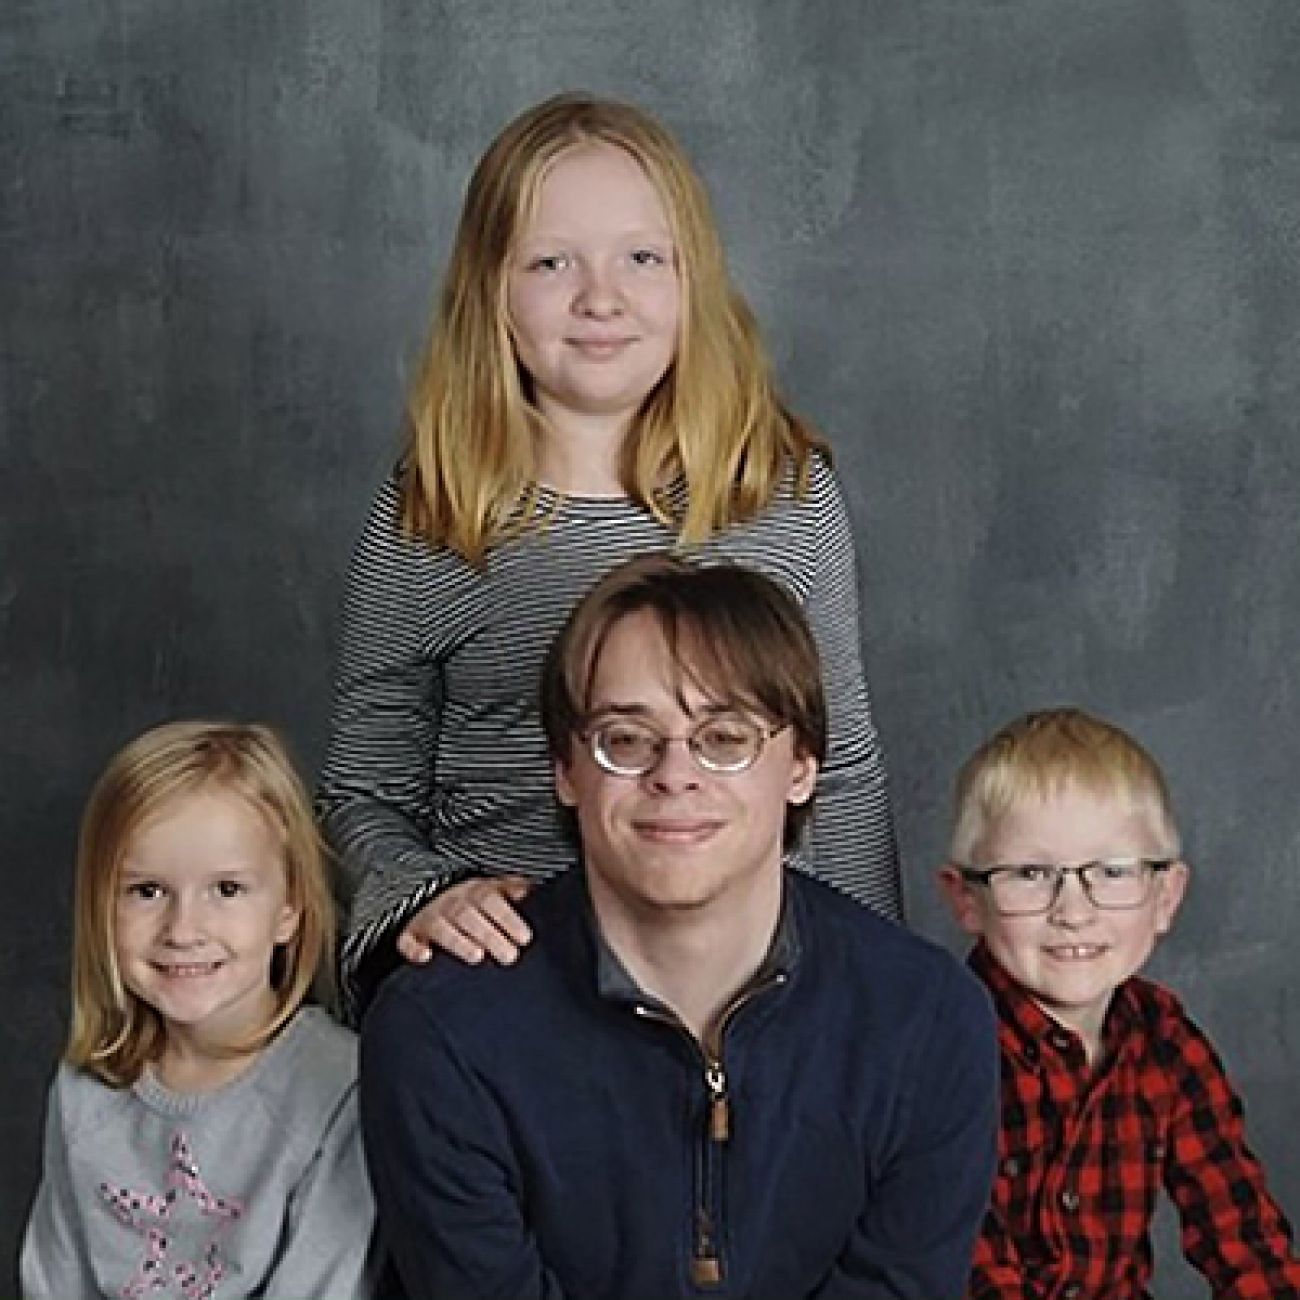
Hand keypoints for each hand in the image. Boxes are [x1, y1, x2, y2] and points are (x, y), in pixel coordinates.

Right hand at [397, 875, 533, 965]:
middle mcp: (450, 902)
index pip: (490, 899)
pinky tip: (426, 957)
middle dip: (489, 935)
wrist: (429, 898)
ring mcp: (428, 918)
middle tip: (510, 957)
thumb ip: (512, 890)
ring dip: (458, 941)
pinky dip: (414, 948)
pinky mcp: (409, 934)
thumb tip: (529, 891)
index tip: (525, 938)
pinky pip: (406, 940)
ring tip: (477, 957)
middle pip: (468, 914)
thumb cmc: (472, 903)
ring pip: (440, 926)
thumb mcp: (493, 890)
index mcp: (474, 891)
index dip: (507, 918)